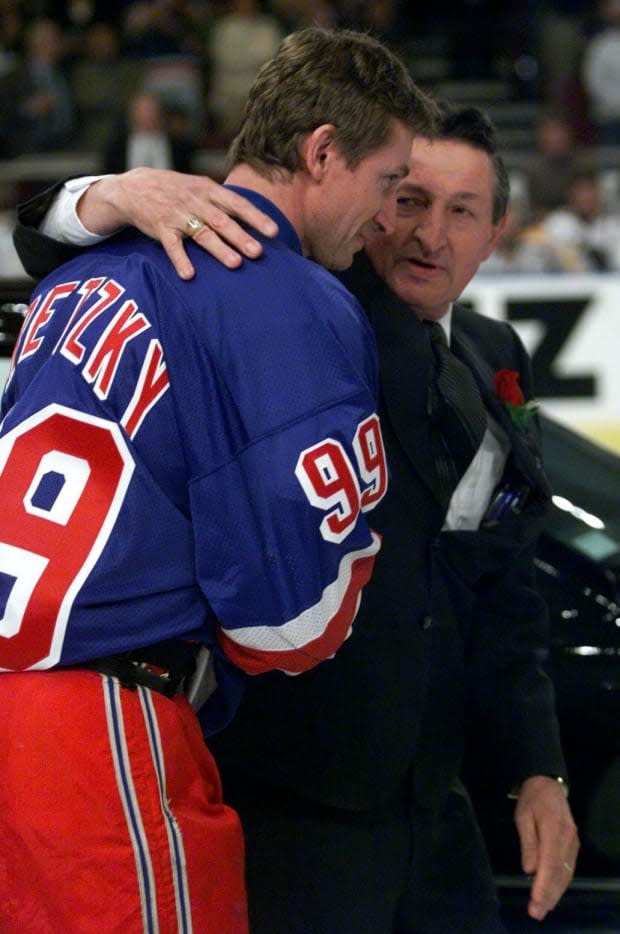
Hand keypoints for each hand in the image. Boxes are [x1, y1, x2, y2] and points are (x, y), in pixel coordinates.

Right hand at [78, 168, 278, 278]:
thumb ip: (222, 202)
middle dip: (241, 236)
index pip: (237, 203)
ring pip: (201, 233)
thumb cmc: (175, 190)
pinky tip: (189, 275)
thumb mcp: (199, 187)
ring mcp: (177, 215)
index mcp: (208, 190)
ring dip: (219, 249)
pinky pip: (172, 246)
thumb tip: (253, 219)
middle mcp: (195, 201)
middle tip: (258, 252)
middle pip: (222, 220)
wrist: (134, 187)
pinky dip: (180, 260)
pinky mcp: (160, 228)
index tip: (273, 232)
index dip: (256, 217)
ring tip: (235, 264)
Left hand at [514, 775, 579, 920]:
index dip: (543, 884)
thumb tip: (529, 869)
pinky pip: (568, 868)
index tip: (535, 901)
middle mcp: (568, 839)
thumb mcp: (523, 817)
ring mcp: (573, 843)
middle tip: (536, 912)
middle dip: (548, 895)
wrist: (548, 784)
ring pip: (566, 873)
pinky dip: (561, 884)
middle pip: (559, 873)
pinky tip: (553, 893)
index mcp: (554, 830)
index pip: (549, 863)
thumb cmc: (531, 800)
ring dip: (555, 893)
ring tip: (543, 908)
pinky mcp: (574, 845)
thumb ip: (527, 842)